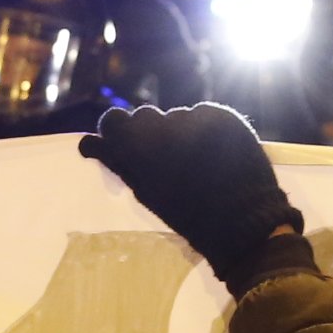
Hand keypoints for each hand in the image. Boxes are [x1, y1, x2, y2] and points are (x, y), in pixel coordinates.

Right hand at [82, 102, 302, 283]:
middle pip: (145, 117)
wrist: (242, 218)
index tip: (125, 143)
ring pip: (176, 118)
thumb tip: (90, 143)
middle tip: (167, 158)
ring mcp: (194, 117)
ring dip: (181, 133)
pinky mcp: (221, 114)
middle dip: (150, 133)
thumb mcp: (145, 193)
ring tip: (198, 161)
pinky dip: (206, 131)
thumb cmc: (187, 213)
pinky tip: (216, 153)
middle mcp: (163, 123)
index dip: (118, 131)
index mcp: (138, 145)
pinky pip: (204, 117)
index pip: (113, 120)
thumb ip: (119, 163)